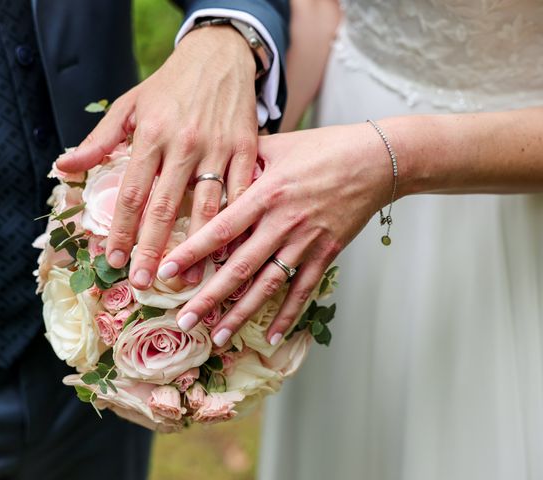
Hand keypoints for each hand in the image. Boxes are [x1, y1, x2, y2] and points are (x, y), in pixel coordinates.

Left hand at [56, 25, 257, 288]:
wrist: (219, 56)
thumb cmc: (170, 84)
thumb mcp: (129, 104)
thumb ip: (99, 140)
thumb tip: (64, 166)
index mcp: (150, 135)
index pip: (131, 193)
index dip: (121, 230)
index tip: (115, 260)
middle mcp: (184, 144)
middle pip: (164, 207)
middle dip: (152, 249)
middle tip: (144, 282)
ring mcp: (218, 148)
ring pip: (206, 207)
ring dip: (196, 248)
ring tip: (188, 280)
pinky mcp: (247, 149)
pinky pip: (240, 194)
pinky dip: (234, 224)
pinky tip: (228, 250)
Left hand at [157, 124, 393, 345]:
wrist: (378, 160)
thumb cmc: (325, 147)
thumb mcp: (279, 144)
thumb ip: (244, 161)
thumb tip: (214, 169)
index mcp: (266, 193)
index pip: (221, 229)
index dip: (191, 252)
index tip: (166, 272)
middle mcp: (283, 222)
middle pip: (240, 267)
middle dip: (209, 297)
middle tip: (183, 321)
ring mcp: (306, 242)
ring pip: (268, 285)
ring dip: (242, 314)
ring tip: (217, 338)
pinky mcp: (327, 253)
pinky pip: (304, 289)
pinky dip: (288, 314)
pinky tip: (271, 335)